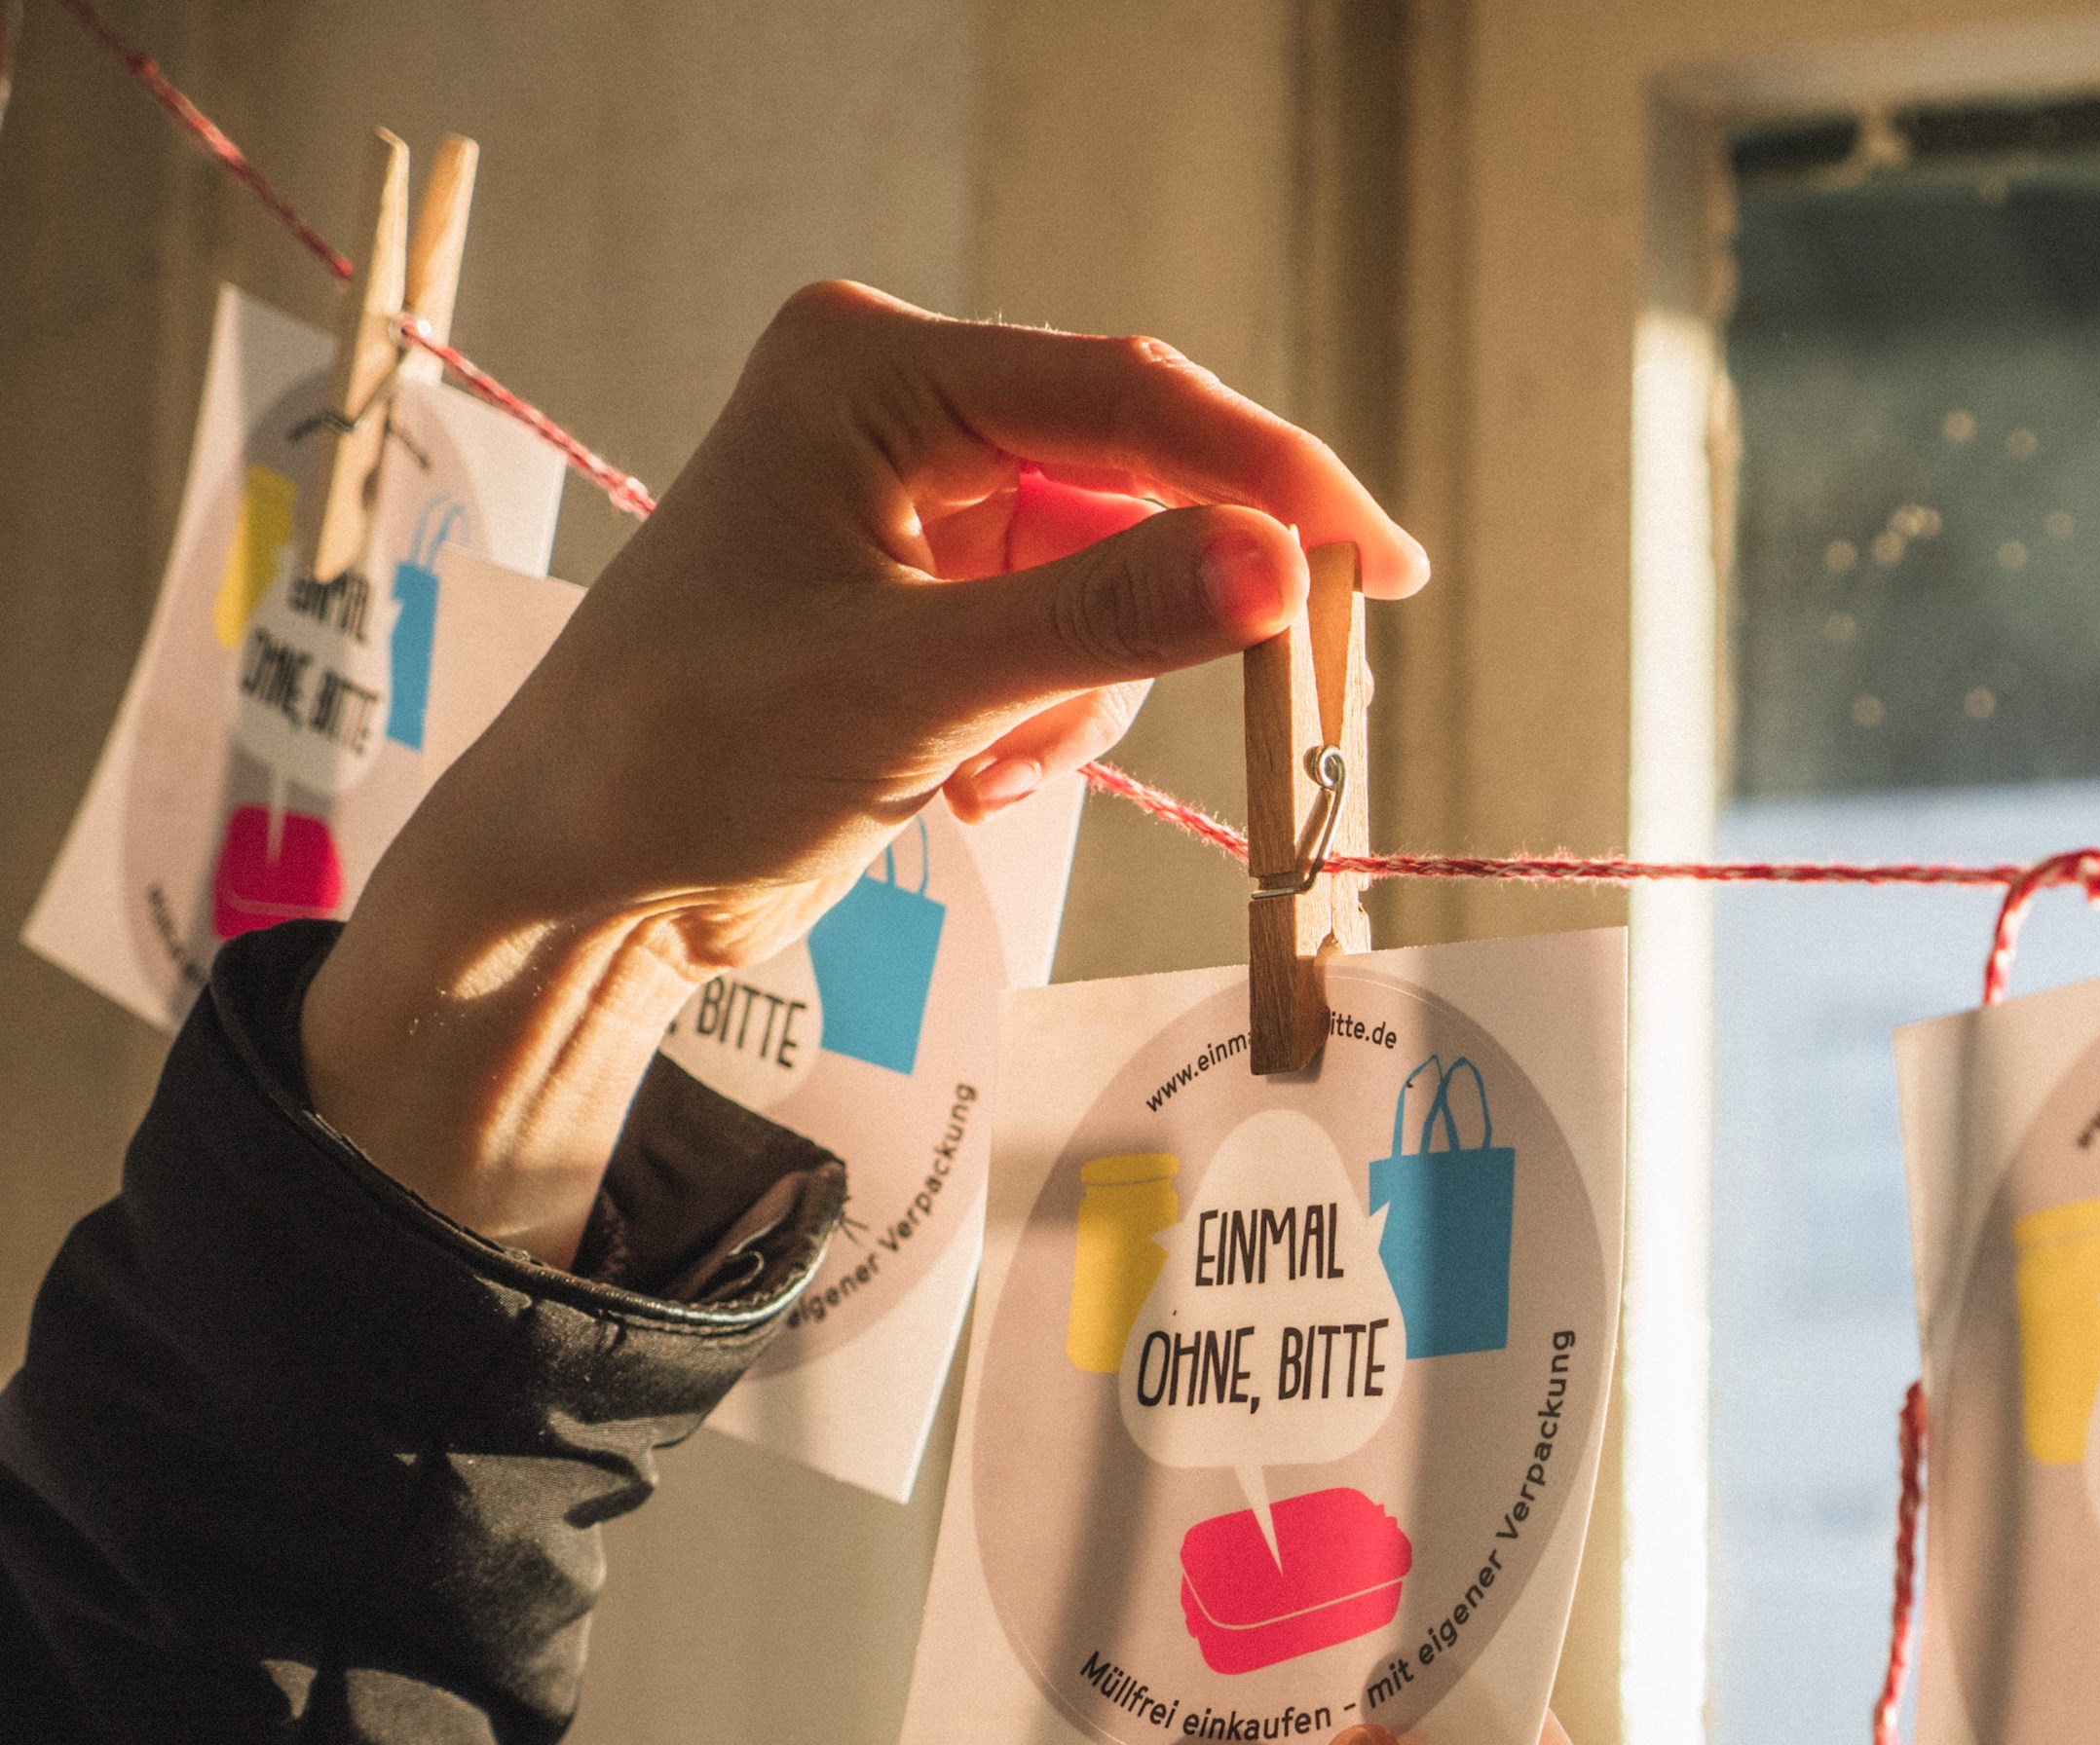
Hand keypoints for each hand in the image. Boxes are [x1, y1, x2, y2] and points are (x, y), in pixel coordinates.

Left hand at [301, 279, 1423, 1261]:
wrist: (585, 882)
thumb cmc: (689, 756)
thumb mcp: (911, 689)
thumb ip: (1102, 622)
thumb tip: (1276, 567)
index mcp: (869, 371)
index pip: (1124, 395)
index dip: (1268, 475)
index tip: (1379, 562)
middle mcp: (901, 413)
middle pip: (1140, 478)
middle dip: (1188, 603)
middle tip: (1295, 693)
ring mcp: (924, 507)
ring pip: (1123, 577)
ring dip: (1096, 694)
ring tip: (1001, 771)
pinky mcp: (937, 598)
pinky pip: (1078, 642)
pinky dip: (1057, 724)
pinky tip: (976, 783)